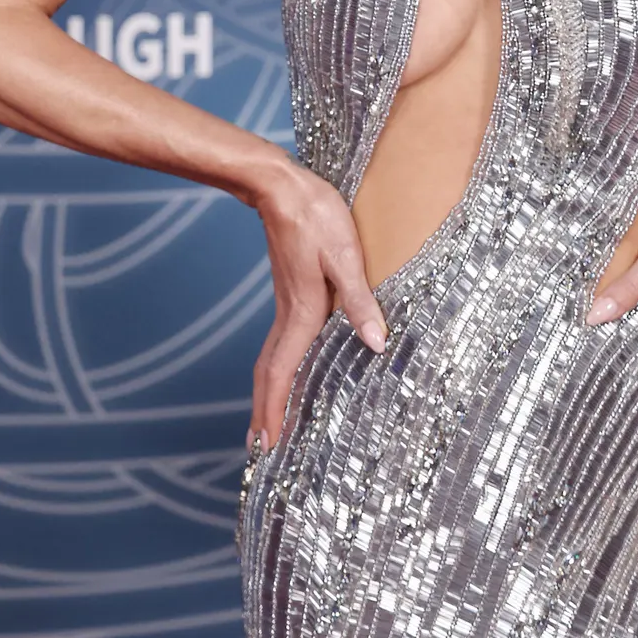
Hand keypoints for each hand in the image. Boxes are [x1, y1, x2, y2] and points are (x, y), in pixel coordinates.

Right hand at [246, 159, 386, 452]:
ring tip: (267, 421)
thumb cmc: (316, 216)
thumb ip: (359, 300)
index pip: (282, 373)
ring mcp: (286, 304)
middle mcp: (289, 315)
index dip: (275, 410)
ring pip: (271, 359)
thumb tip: (376, 344)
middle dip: (265, 412)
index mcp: (302, 313)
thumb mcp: (346, 255)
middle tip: (261, 449)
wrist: (281, 187)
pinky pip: (278, 343)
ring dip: (269, 393)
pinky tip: (288, 370)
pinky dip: (277, 368)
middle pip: (269, 373)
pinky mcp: (290, 293)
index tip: (267, 445)